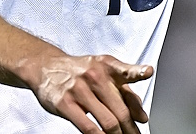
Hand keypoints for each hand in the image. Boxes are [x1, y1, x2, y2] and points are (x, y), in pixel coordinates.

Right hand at [25, 53, 153, 133]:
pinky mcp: (65, 104)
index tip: (148, 72)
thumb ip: (125, 92)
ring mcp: (79, 89)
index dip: (138, 71)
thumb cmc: (80, 71)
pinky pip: (88, 126)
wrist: (47, 67)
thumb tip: (141, 116)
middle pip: (120, 108)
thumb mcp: (104, 73)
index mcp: (108, 66)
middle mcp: (95, 75)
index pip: (126, 70)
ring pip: (107, 120)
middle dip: (131, 128)